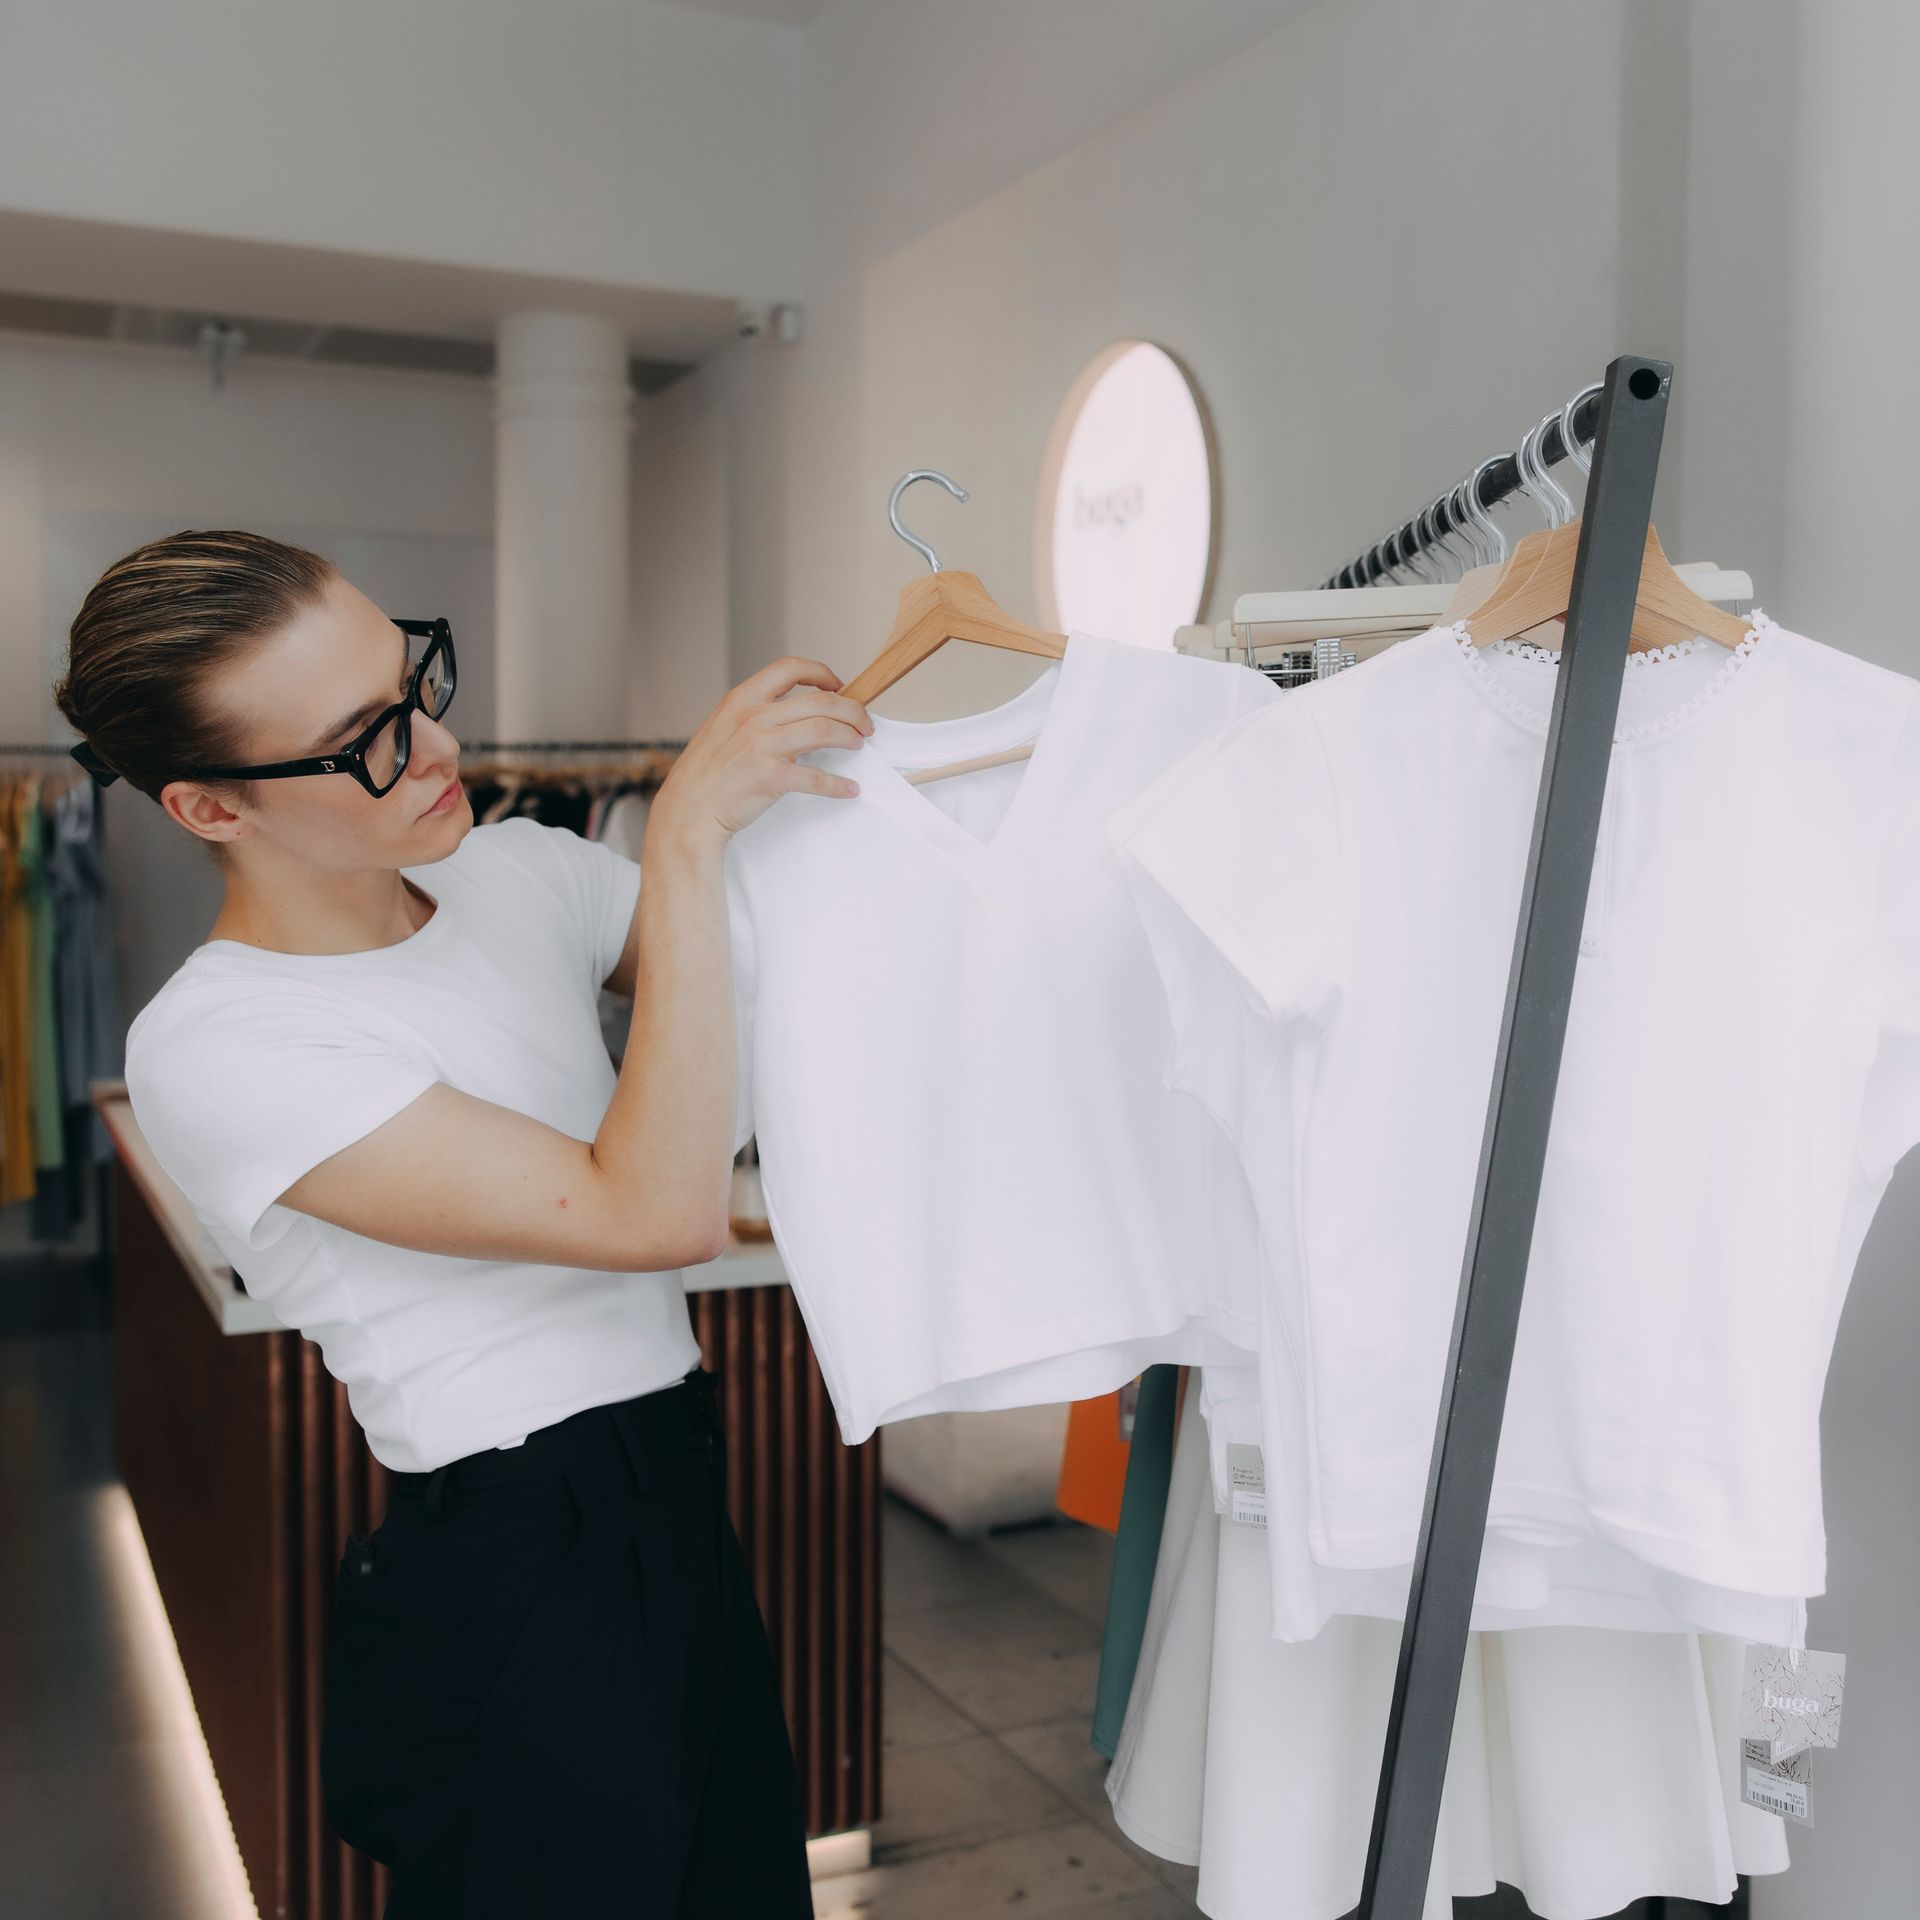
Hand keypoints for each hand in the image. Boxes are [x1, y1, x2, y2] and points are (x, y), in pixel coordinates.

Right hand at [651, 657, 871, 850]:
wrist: (688, 810)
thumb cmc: (706, 774)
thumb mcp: (723, 728)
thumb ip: (755, 715)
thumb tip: (796, 713)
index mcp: (742, 700)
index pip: (789, 668)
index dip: (820, 672)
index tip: (838, 684)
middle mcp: (754, 717)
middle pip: (819, 701)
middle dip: (851, 710)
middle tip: (864, 723)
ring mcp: (763, 746)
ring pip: (824, 730)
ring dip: (849, 736)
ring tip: (858, 744)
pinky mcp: (772, 777)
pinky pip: (817, 777)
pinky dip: (838, 784)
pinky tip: (849, 788)